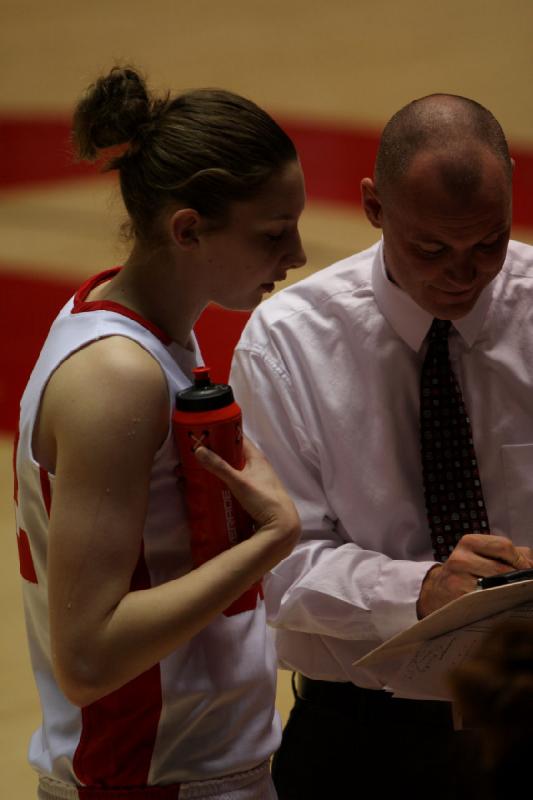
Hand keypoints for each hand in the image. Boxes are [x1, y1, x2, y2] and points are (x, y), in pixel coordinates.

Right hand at [194, 436, 300, 556]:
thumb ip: (219, 467)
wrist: (281, 524)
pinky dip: (224, 482)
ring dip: (219, 469)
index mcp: (256, 457)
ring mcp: (256, 480)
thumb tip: (199, 450)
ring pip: (234, 470)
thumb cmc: (263, 499)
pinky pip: (235, 482)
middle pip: (234, 454)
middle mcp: (257, 466)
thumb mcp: (239, 481)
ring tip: (199, 470)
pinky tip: (213, 487)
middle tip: (196, 455)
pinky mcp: (253, 493)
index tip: (206, 433)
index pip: (238, 438)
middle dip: (216, 454)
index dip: (223, 433)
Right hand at [417, 533, 532, 617]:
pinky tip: (498, 603)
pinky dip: (497, 603)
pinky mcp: (459, 600)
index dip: (521, 560)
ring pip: (497, 587)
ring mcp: (458, 581)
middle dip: (518, 579)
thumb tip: (532, 563)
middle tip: (523, 587)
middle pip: (503, 569)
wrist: (435, 593)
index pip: (504, 546)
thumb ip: (509, 554)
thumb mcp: (481, 555)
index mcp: (469, 542)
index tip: (528, 571)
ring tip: (510, 594)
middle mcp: (460, 559)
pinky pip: (487, 602)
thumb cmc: (466, 572)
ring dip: (509, 592)